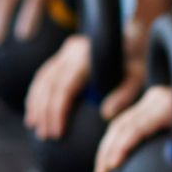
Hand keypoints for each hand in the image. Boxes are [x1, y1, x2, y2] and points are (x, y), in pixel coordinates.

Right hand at [24, 35, 146, 139]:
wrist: (132, 35)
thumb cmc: (135, 59)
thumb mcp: (137, 76)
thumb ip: (125, 94)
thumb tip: (106, 113)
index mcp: (88, 57)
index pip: (65, 87)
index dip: (57, 111)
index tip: (57, 133)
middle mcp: (73, 51)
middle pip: (50, 84)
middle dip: (44, 111)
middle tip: (45, 135)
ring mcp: (66, 50)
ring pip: (43, 78)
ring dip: (36, 103)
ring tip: (35, 126)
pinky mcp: (64, 53)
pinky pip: (44, 73)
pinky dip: (36, 92)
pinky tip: (34, 109)